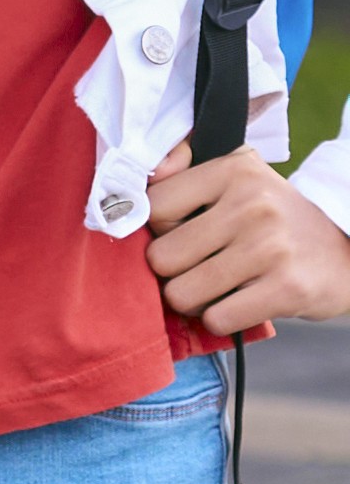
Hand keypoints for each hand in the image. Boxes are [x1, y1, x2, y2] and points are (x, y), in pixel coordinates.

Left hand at [149, 145, 349, 337]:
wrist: (349, 249)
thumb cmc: (276, 217)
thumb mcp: (239, 175)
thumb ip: (186, 163)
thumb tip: (153, 170)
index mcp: (235, 171)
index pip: (153, 208)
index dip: (162, 228)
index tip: (186, 231)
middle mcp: (254, 205)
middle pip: (161, 258)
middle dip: (174, 271)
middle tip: (201, 266)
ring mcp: (272, 248)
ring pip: (182, 294)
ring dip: (194, 300)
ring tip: (219, 287)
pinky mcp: (289, 289)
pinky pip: (217, 319)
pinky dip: (221, 320)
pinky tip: (240, 304)